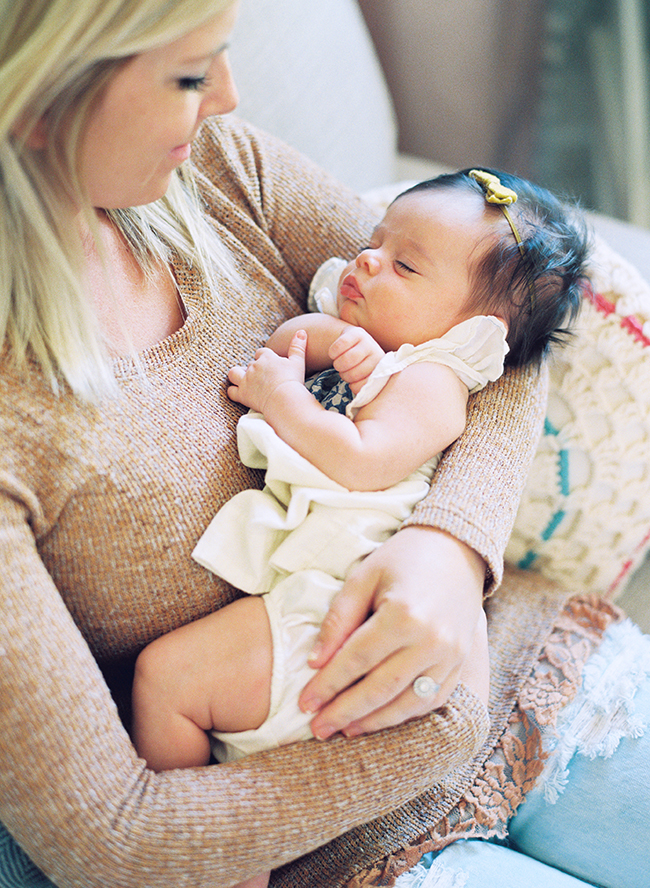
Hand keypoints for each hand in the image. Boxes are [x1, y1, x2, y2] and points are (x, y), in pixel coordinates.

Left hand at [228, 330, 307, 412]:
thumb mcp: (298, 362)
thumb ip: (298, 347)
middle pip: (250, 364)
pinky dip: (233, 391)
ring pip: (234, 373)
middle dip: (254, 369)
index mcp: (267, 357)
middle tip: (262, 378)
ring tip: (244, 380)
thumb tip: (301, 331)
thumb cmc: (293, 380)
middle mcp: (254, 366)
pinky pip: (231, 391)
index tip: (270, 366)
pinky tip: (239, 393)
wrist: (285, 398)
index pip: (261, 353)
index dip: (264, 358)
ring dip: (237, 374)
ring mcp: (246, 380)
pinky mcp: (242, 394)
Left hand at [298, 526, 487, 738]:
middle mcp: (431, 640)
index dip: (328, 685)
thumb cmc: (402, 559)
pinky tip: (379, 719)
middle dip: (345, 711)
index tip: (304, 703)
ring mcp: (451, 656)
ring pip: (407, 703)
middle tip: (317, 728)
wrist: (456, 550)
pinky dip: (404, 715)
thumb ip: (339, 619)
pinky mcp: (461, 664)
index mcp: (403, 614)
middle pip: (380, 688)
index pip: (356, 659)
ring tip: (344, 730)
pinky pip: (432, 701)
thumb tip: (314, 663)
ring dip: (373, 722)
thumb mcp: (363, 577)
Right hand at [329, 326, 384, 394]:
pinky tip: (335, 353)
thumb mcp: (363, 378)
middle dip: (344, 374)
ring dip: (338, 364)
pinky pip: (339, 346)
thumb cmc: (358, 365)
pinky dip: (332, 352)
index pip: (364, 386)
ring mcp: (368, 342)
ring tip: (340, 363)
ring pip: (346, 360)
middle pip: (353, 373)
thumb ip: (363, 390)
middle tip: (345, 370)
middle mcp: (378, 354)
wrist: (354, 341)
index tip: (352, 382)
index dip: (353, 386)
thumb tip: (360, 401)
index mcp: (381, 370)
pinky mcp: (357, 332)